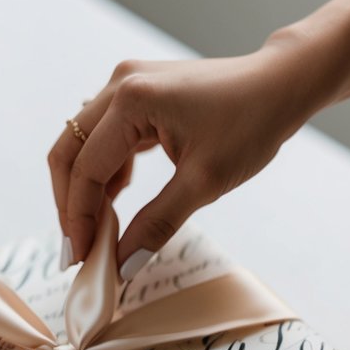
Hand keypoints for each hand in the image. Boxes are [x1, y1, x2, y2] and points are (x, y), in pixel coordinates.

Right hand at [49, 42, 320, 276]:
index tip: (80, 260)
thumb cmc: (251, 124)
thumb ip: (157, 223)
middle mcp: (119, 84)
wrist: (280, 86)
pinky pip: (105, 136)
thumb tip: (122, 264)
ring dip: (86, 189)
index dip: (78, 219)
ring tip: (97, 233)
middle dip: (70, 204)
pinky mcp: (137, 92)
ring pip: (83, 145)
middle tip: (78, 251)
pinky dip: (106, 171)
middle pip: (69, 151)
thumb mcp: (204, 182)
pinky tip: (118, 201)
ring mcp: (126, 84)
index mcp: (131, 100)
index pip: (86, 169)